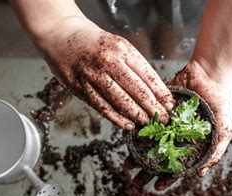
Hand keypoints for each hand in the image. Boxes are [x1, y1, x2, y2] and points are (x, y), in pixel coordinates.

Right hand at [36, 16, 173, 129]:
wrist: (61, 34)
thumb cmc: (94, 42)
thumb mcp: (118, 45)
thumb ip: (134, 66)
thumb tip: (155, 91)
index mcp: (123, 49)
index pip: (148, 75)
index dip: (161, 93)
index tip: (170, 105)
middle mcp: (109, 61)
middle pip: (137, 90)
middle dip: (154, 107)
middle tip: (164, 119)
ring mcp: (93, 75)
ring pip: (121, 101)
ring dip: (137, 115)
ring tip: (149, 123)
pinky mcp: (81, 88)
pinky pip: (103, 107)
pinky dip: (117, 118)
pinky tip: (128, 125)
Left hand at [124, 59, 231, 190]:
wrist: (211, 76)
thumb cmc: (221, 104)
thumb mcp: (224, 131)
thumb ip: (215, 153)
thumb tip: (200, 174)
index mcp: (189, 146)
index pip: (175, 167)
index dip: (166, 178)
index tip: (156, 187)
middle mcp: (174, 137)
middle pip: (158, 159)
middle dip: (146, 171)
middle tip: (134, 181)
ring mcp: (164, 124)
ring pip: (146, 143)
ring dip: (136, 155)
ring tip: (126, 165)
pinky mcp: (156, 109)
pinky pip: (143, 122)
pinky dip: (133, 131)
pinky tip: (126, 140)